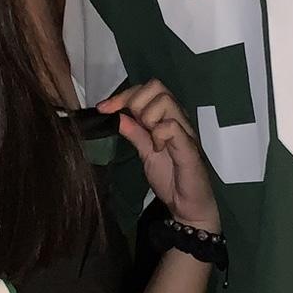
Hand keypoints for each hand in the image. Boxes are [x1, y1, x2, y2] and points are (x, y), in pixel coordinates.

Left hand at [99, 80, 219, 232]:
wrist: (187, 206)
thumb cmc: (170, 178)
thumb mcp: (144, 153)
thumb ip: (133, 133)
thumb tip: (116, 115)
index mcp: (166, 117)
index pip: (146, 89)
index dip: (122, 95)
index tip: (103, 108)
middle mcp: (178, 118)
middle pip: (156, 87)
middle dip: (134, 102)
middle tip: (133, 125)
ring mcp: (185, 131)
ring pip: (165, 101)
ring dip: (148, 117)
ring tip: (149, 139)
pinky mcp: (189, 147)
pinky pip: (172, 126)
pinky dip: (158, 134)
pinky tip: (157, 149)